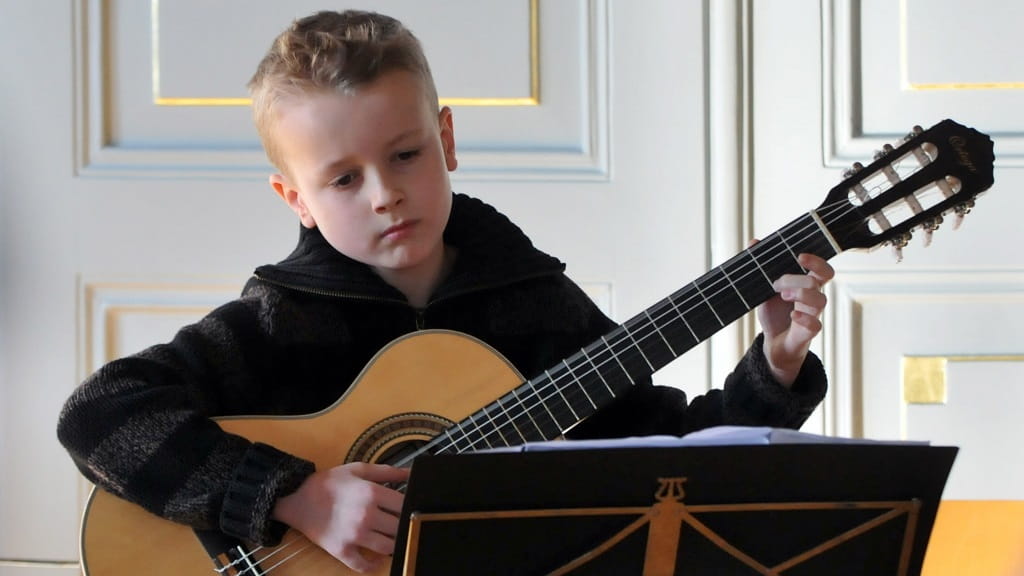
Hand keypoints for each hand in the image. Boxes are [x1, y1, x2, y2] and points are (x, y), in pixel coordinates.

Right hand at [272, 462, 409, 572]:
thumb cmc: (329, 482)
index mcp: (371, 493)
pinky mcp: (341, 550)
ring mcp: (353, 535)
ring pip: (387, 547)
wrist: (296, 497)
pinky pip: (363, 565)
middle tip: (399, 522)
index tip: (408, 506)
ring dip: (392, 544)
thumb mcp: (358, 469)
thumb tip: (411, 474)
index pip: (403, 505)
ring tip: (389, 537)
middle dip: (402, 525)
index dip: (409, 506)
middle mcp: (365, 515)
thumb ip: (387, 471)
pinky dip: (373, 565)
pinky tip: (376, 559)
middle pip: (399, 527)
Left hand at [755, 248, 834, 386]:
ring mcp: (813, 316)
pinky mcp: (807, 334)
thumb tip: (753, 243)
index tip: (800, 256)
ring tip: (782, 296)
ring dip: (801, 294)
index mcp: (806, 287)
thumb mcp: (764, 290)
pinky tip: (793, 316)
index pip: (823, 271)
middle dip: (796, 280)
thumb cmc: (775, 314)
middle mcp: (813, 300)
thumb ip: (761, 268)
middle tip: (776, 284)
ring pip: (821, 301)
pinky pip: (816, 326)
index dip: (817, 261)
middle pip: (817, 283)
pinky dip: (804, 319)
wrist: (773, 345)